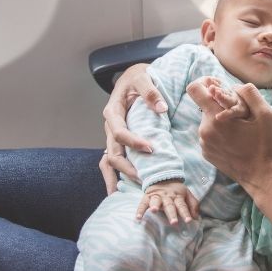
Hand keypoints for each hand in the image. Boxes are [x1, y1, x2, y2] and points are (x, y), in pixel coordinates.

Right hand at [100, 64, 166, 193]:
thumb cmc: (138, 77)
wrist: (133, 77)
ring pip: (110, 162)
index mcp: (112, 112)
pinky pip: (112, 162)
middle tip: (146, 180)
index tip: (151, 149)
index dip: (133, 142)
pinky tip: (122, 191)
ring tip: (134, 192)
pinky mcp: (118, 143)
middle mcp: (110, 127)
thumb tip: (161, 108)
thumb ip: (150, 91)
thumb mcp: (142, 77)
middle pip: (113, 154)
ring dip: (121, 177)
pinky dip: (115, 177)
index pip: (119, 132)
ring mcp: (112, 137)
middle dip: (128, 169)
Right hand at [136, 180, 199, 223]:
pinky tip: (138, 218)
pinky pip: (143, 204)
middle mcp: (167, 196)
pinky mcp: (147, 197)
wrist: (162, 177)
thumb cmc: (176, 191)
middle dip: (172, 214)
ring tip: (154, 211)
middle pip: (170, 205)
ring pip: (156, 201)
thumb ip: (193, 205)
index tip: (189, 221)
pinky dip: (140, 210)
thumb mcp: (187, 194)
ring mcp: (156, 196)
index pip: (182, 206)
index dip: (186, 213)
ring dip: (155, 205)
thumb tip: (196, 218)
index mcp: (178, 196)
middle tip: (174, 222)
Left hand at [187, 82, 271, 192]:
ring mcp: (203, 143)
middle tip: (239, 114)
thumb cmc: (265, 144)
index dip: (204, 82)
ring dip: (220, 120)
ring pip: (207, 120)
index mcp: (216, 118)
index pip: (194, 89)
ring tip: (239, 130)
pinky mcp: (206, 153)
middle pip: (204, 105)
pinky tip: (235, 141)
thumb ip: (249, 93)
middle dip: (219, 105)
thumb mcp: (265, 114)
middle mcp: (204, 130)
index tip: (217, 86)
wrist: (261, 175)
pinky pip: (209, 134)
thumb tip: (234, 86)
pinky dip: (219, 133)